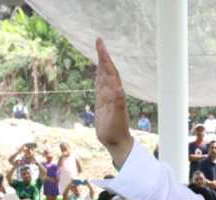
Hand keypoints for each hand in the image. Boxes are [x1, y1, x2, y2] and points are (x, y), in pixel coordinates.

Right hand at [94, 38, 132, 166]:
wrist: (116, 142)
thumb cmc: (116, 131)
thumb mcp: (116, 117)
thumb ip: (117, 103)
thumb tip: (117, 88)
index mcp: (115, 93)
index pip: (110, 71)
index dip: (105, 58)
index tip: (100, 45)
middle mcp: (112, 93)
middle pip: (107, 70)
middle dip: (103, 56)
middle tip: (99, 41)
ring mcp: (107, 97)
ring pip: (104, 76)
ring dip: (101, 64)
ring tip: (99, 52)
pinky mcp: (103, 103)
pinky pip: (100, 85)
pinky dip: (98, 76)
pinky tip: (97, 73)